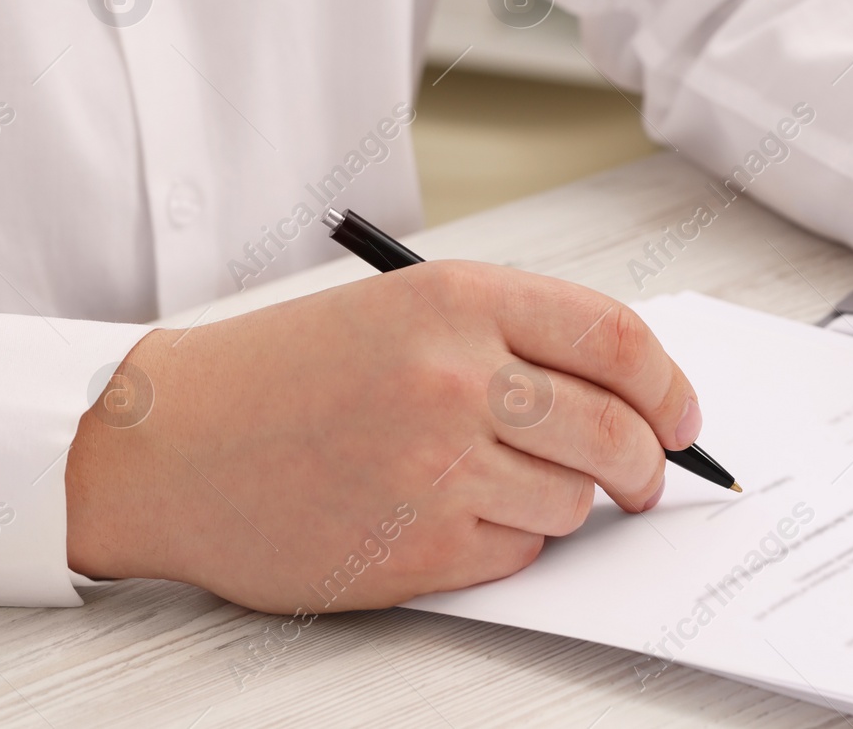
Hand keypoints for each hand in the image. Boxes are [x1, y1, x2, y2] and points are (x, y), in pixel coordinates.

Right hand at [66, 262, 701, 613]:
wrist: (169, 444)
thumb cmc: (287, 374)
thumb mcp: (406, 310)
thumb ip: (519, 338)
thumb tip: (633, 395)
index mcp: (460, 299)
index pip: (620, 341)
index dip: (671, 387)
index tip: (683, 418)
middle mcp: (456, 376)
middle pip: (618, 432)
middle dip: (650, 464)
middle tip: (646, 476)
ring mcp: (436, 466)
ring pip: (574, 502)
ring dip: (564, 502)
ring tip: (501, 481)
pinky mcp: (415, 547)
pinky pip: (519, 553)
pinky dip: (511, 541)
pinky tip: (452, 513)